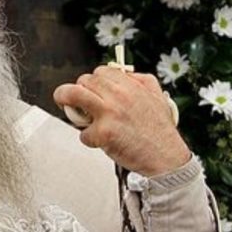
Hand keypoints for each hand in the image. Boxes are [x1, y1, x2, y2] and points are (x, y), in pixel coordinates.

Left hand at [53, 66, 190, 175]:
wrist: (166, 159)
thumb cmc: (160, 133)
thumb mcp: (157, 96)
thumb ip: (140, 80)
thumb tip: (124, 72)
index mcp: (130, 85)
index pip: (101, 71)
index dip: (94, 80)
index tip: (92, 89)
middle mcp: (118, 95)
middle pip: (84, 81)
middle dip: (79, 90)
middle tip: (79, 101)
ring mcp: (109, 113)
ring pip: (72, 94)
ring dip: (64, 98)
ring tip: (65, 104)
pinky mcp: (103, 133)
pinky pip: (82, 131)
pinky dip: (88, 138)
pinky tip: (100, 141)